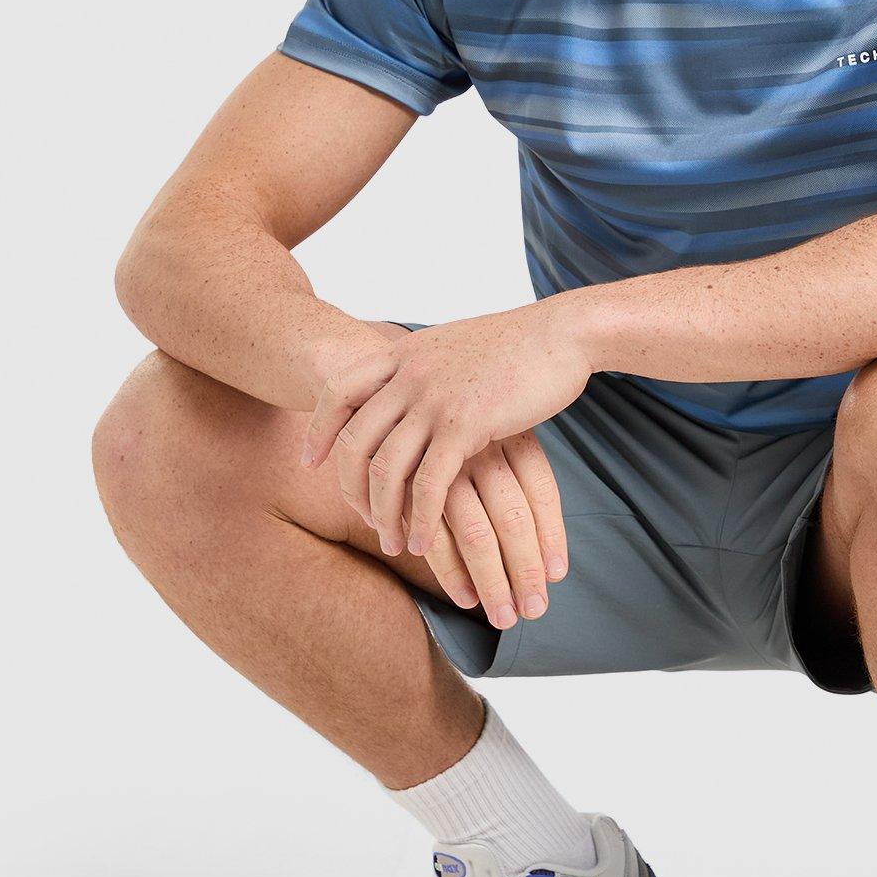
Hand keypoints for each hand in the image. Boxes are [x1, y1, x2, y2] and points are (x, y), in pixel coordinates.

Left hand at [301, 297, 592, 584]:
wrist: (564, 333)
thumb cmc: (521, 343)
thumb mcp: (456, 346)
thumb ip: (427, 366)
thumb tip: (414, 383)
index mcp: (403, 353)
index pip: (339, 391)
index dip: (320, 430)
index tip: (312, 462)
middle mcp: (409, 375)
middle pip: (356, 440)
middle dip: (350, 488)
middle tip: (360, 519)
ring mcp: (434, 399)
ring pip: (387, 468)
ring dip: (385, 514)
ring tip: (393, 544)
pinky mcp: (465, 424)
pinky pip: (428, 484)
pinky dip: (421, 519)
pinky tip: (424, 543)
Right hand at [414, 432, 567, 629]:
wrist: (380, 389)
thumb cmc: (459, 429)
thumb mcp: (498, 434)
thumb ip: (519, 483)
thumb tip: (550, 563)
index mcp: (510, 434)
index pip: (542, 490)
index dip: (553, 537)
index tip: (556, 576)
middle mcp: (481, 449)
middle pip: (515, 519)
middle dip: (526, 571)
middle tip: (535, 610)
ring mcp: (443, 468)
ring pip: (477, 534)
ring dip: (493, 582)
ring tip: (504, 616)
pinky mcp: (408, 485)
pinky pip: (434, 537)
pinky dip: (450, 572)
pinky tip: (466, 598)